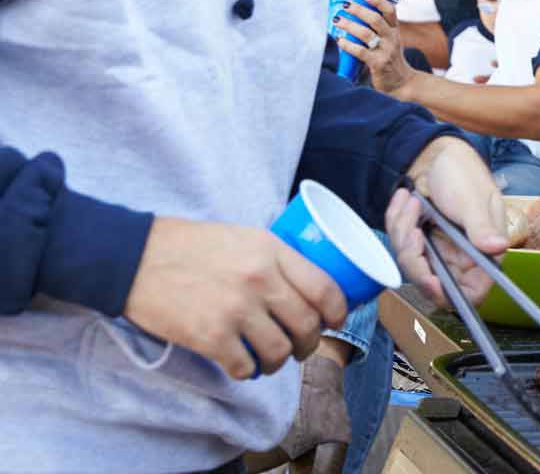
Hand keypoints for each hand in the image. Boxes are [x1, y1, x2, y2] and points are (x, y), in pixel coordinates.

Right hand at [123, 217, 346, 379]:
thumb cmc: (188, 245)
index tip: (336, 321)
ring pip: (280, 351)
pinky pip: (245, 367)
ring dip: (280, 361)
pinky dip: (249, 371)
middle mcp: (260, 280)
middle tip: (302, 346)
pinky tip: (244, 365)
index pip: (325, 288)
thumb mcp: (243, 236)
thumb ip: (274, 257)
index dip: (338, 311)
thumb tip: (305, 282)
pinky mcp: (210, 336)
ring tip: (271, 359)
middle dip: (310, 342)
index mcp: (272, 251)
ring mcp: (236, 310)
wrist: (133, 257)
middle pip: (307, 324)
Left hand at [335, 0, 410, 94]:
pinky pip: (361, 51)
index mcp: (394, 31)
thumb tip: (349, 18)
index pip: (390, 11)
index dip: (378, 1)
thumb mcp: (389, 42)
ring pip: (366, 33)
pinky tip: (340, 40)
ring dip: (349, 25)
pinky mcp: (378, 63)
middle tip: (345, 5)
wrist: (402, 83)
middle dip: (358, 10)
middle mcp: (392, 38)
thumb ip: (375, 32)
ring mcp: (386, 51)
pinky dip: (348, 45)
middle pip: (375, 19)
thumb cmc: (389, 60)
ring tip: (336, 20)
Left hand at [387, 138, 507, 308]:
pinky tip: (405, 199)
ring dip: (403, 231)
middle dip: (415, 257)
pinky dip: (396, 221)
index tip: (432, 281)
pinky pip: (398, 245)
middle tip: (413, 230)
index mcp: (483, 253)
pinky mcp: (417, 242)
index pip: (472, 292)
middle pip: (432, 282)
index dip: (453, 294)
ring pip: (410, 263)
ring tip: (411, 201)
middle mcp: (461, 258)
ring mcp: (437, 251)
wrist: (436, 153)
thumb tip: (498, 247)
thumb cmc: (463, 173)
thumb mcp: (473, 199)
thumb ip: (482, 226)